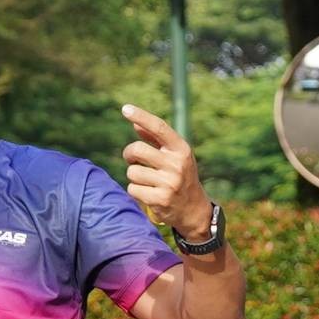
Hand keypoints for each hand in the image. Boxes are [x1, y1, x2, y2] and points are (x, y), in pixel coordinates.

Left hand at [119, 104, 212, 235]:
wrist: (194, 210)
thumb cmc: (180, 176)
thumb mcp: (174, 156)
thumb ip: (155, 140)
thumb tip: (135, 123)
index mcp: (181, 149)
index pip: (159, 127)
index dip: (141, 116)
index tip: (125, 109)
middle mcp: (177, 164)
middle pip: (137, 149)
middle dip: (129, 154)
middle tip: (132, 159)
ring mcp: (169, 183)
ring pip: (132, 172)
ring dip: (134, 176)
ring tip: (147, 180)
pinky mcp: (160, 200)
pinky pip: (132, 189)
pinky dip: (136, 191)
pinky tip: (148, 193)